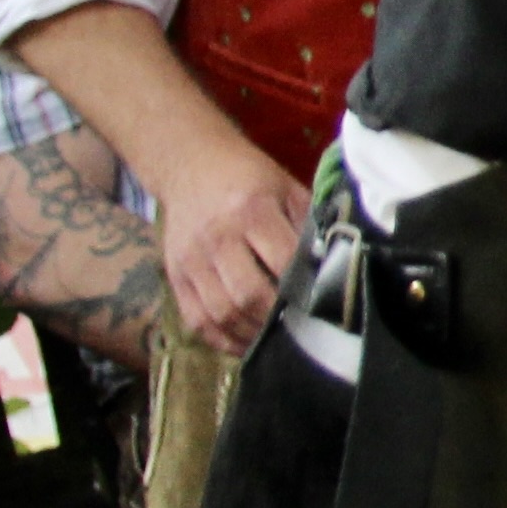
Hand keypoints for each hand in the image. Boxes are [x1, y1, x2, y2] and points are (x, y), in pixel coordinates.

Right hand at [148, 137, 307, 355]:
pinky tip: (245, 343)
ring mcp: (191, 259)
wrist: (191, 164)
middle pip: (248, 294)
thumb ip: (307, 224)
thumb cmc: (249, 178)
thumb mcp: (286, 188)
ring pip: (221, 312)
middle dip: (279, 318)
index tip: (324, 304)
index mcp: (251, 211)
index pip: (283, 261)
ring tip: (276, 340)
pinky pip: (196, 319)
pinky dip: (222, 339)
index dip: (305, 288)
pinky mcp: (174, 275)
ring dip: (252, 334)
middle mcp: (217, 237)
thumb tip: (332, 265)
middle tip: (302, 329)